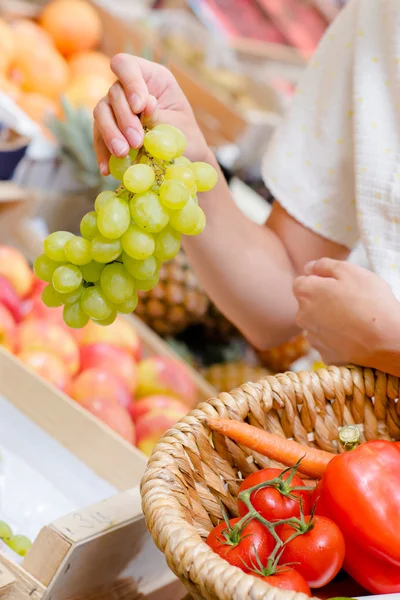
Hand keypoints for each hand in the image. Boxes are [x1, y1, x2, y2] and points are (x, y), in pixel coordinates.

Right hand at [93, 53, 208, 174]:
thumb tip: (146, 104)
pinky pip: (98, 137)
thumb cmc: (186, 137)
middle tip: (136, 142)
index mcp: (151, 77)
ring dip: (110, 134)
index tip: (139, 107)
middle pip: (114, 93)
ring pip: (101, 113)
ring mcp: (117, 108)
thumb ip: (160, 114)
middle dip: (124, 119)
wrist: (185, 160)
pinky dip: (102, 152)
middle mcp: (129, 89)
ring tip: (122, 153)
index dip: (129, 82)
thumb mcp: (178, 125)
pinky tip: (106, 169)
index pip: (127, 66)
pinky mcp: (110, 129)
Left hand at [293, 258, 399, 368]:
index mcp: (305, 292)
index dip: (319, 280)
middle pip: (308, 304)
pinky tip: (354, 335)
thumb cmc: (370, 301)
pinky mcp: (324, 355)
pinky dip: (337, 338)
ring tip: (354, 319)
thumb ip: (324, 265)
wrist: (386, 339)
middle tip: (350, 301)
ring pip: (317, 324)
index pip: (301, 282)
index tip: (337, 285)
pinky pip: (328, 342)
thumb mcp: (350, 271)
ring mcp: (312, 337)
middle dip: (323, 301)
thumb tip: (309, 268)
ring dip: (329, 320)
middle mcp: (302, 316)